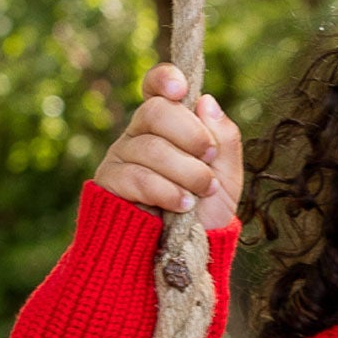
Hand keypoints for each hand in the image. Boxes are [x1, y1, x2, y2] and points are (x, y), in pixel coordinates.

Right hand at [93, 64, 242, 231]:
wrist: (184, 257)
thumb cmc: (204, 214)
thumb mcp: (227, 178)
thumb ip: (224, 140)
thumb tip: (206, 101)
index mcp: (168, 125)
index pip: (157, 89)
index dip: (165, 80)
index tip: (181, 90)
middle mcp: (140, 133)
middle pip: (156, 111)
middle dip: (191, 134)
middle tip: (209, 159)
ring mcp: (122, 156)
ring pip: (151, 147)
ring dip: (186, 171)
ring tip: (202, 193)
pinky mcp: (111, 183)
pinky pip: (137, 176)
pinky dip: (166, 190)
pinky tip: (183, 205)